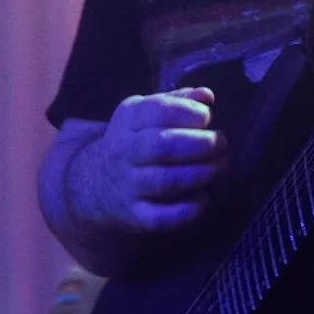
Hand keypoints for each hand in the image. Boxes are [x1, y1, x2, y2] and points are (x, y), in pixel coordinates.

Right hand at [67, 88, 225, 234]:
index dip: (187, 113)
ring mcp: (126, 185)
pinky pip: (159, 217)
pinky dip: (186, 211)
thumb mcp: (145, 114)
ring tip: (219, 166)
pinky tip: (203, 199)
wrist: (92, 182)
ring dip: (199, 174)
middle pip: (162, 147)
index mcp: (128, 120)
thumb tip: (207, 96)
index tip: (207, 118)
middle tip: (221, 144)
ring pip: (164, 181)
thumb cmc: (133, 142)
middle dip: (199, 144)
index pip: (157, 111)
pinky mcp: (133, 215)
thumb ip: (177, 101)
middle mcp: (123, 151)